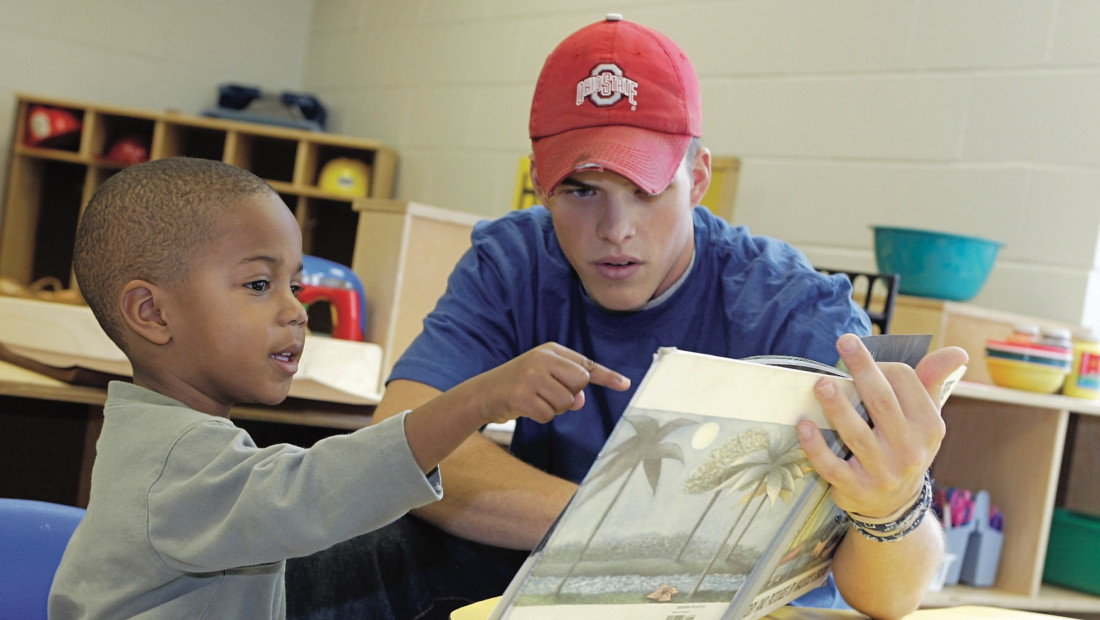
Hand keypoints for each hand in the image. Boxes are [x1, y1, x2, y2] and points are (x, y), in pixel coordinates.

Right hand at [473, 342, 629, 424]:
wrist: (484, 392)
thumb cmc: (520, 384)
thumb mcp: (544, 377)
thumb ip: (567, 385)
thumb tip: (580, 401)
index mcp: (551, 350)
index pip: (586, 364)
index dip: (607, 375)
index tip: (625, 384)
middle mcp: (542, 359)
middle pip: (580, 383)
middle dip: (570, 395)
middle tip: (549, 393)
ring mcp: (531, 377)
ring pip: (566, 402)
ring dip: (554, 408)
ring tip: (535, 399)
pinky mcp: (522, 396)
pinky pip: (549, 415)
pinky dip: (541, 416)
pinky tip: (526, 407)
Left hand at [797, 333, 967, 517]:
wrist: (894, 504)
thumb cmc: (904, 447)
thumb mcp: (924, 419)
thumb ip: (932, 382)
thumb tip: (959, 353)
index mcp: (929, 426)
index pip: (906, 383)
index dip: (882, 365)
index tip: (862, 358)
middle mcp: (909, 450)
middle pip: (882, 402)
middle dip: (862, 370)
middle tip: (843, 343)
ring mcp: (883, 472)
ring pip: (856, 434)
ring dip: (837, 407)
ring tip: (821, 385)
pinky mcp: (856, 489)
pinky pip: (832, 466)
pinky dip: (816, 446)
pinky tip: (804, 426)